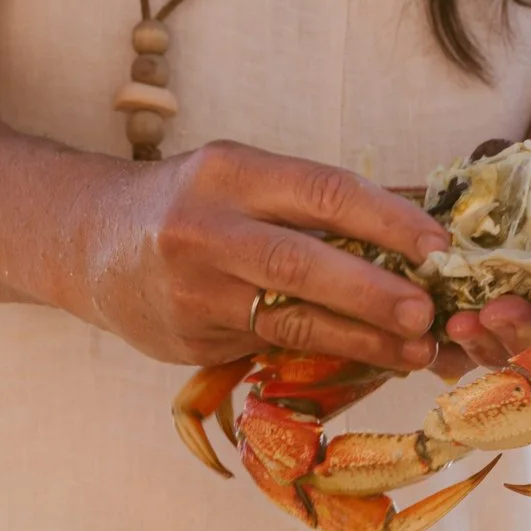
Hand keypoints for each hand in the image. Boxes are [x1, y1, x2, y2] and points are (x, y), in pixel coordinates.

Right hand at [78, 140, 446, 374]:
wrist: (93, 243)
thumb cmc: (191, 207)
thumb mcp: (241, 180)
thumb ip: (309, 202)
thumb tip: (412, 228)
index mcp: (231, 172)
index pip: (322, 191)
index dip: (386, 220)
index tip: (438, 246)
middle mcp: (207, 227)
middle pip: (303, 261)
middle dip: (373, 290)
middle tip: (427, 311)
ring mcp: (195, 289)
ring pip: (290, 317)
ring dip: (360, 337)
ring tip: (414, 349)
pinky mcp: (192, 338)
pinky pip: (270, 346)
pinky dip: (326, 352)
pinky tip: (370, 357)